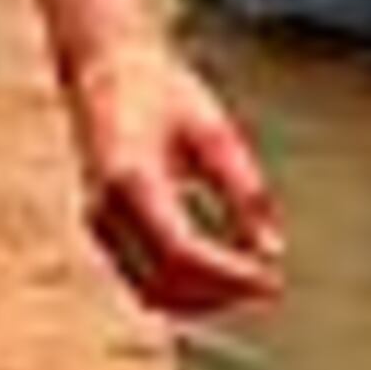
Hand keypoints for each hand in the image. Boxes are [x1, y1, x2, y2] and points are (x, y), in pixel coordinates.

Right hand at [65, 30, 285, 321]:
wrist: (107, 70)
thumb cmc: (162, 93)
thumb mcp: (215, 132)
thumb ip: (245, 191)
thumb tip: (271, 250)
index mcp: (131, 178)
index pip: (181, 251)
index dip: (229, 275)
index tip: (272, 279)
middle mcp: (105, 209)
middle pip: (165, 283)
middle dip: (221, 294)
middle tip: (270, 285)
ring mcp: (98, 224)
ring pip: (151, 292)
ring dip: (202, 300)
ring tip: (249, 283)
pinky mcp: (102, 231)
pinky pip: (141, 280)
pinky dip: (183, 289)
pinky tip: (220, 274)